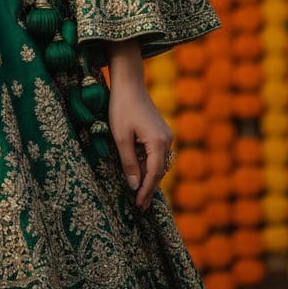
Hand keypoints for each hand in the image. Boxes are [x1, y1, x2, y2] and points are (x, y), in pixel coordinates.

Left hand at [107, 79, 173, 211]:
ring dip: (148, 176)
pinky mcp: (160, 131)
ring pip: (158, 162)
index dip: (146, 191)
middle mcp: (167, 140)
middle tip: (140, 206)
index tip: (139, 205)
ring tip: (139, 194)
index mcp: (158, 142)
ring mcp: (165, 134)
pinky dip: (148, 164)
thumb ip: (128, 162)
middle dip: (148, 187)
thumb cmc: (121, 107)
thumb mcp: (120, 137)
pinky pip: (156, 153)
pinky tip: (139, 172)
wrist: (128, 83)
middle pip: (158, 170)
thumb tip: (134, 186)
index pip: (154, 174)